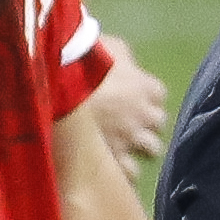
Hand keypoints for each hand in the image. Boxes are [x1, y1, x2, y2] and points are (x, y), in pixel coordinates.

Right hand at [85, 33, 171, 169]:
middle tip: (127, 124)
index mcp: (147, 87)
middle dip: (146, 124)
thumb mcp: (110, 46)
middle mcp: (146, 114)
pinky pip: (130, 172)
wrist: (60, 88)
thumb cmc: (84, 61)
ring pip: (152, 150)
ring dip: (139, 148)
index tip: (131, 97)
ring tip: (121, 146)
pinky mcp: (115, 159)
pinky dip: (123, 170)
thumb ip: (124, 57)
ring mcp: (132, 139)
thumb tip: (126, 64)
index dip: (145, 97)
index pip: (158, 95)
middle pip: (159, 124)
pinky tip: (110, 164)